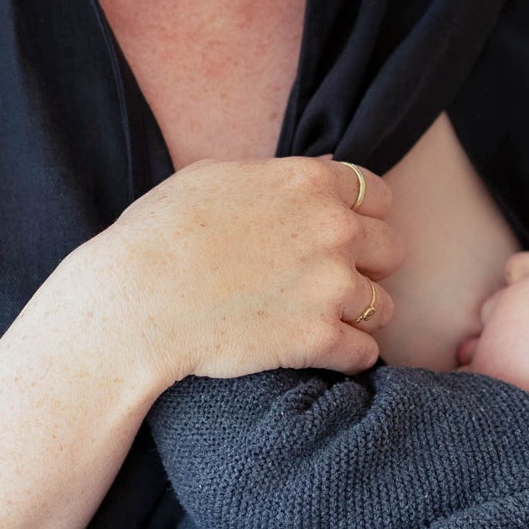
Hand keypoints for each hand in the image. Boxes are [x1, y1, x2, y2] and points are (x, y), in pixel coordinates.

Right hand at [97, 156, 401, 387]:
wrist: (136, 300)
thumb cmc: (160, 234)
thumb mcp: (215, 178)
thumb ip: (278, 176)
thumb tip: (319, 171)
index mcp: (311, 182)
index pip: (379, 195)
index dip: (363, 218)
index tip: (342, 237)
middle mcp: (334, 228)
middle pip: (391, 251)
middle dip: (366, 267)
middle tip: (329, 282)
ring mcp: (332, 285)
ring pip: (383, 306)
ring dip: (359, 316)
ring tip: (321, 322)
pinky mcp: (320, 338)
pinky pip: (366, 353)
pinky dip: (347, 357)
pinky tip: (319, 353)